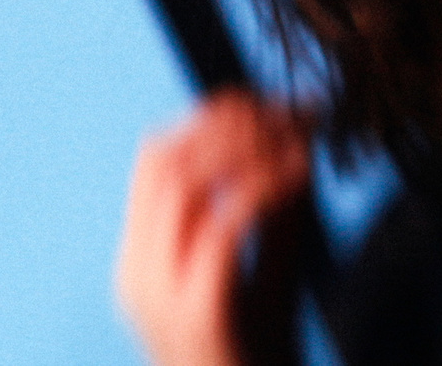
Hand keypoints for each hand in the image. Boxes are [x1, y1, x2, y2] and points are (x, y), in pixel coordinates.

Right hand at [115, 89, 314, 365]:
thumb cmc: (261, 361)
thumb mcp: (267, 277)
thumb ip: (277, 216)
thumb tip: (299, 145)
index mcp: (142, 263)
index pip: (156, 158)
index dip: (210, 115)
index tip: (270, 101)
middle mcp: (138, 274)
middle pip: (162, 158)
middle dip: (228, 120)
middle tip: (290, 111)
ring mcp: (162, 296)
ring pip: (183, 182)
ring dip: (245, 145)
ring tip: (299, 136)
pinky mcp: (201, 314)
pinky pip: (224, 226)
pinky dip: (263, 185)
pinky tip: (302, 170)